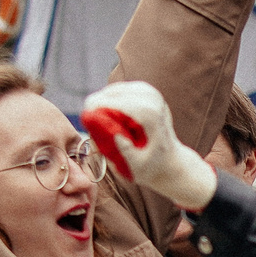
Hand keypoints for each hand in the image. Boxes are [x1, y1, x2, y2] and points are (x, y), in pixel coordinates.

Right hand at [83, 81, 218, 210]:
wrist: (170, 161)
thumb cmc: (152, 166)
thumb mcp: (138, 166)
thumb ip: (127, 152)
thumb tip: (115, 134)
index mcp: (150, 113)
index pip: (115, 102)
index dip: (95, 109)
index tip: (84, 122)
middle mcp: (152, 98)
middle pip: (111, 94)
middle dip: (97, 107)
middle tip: (91, 126)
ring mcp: (150, 91)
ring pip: (113, 90)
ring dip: (103, 104)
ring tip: (100, 123)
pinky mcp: (146, 90)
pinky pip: (119, 90)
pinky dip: (110, 101)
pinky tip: (108, 115)